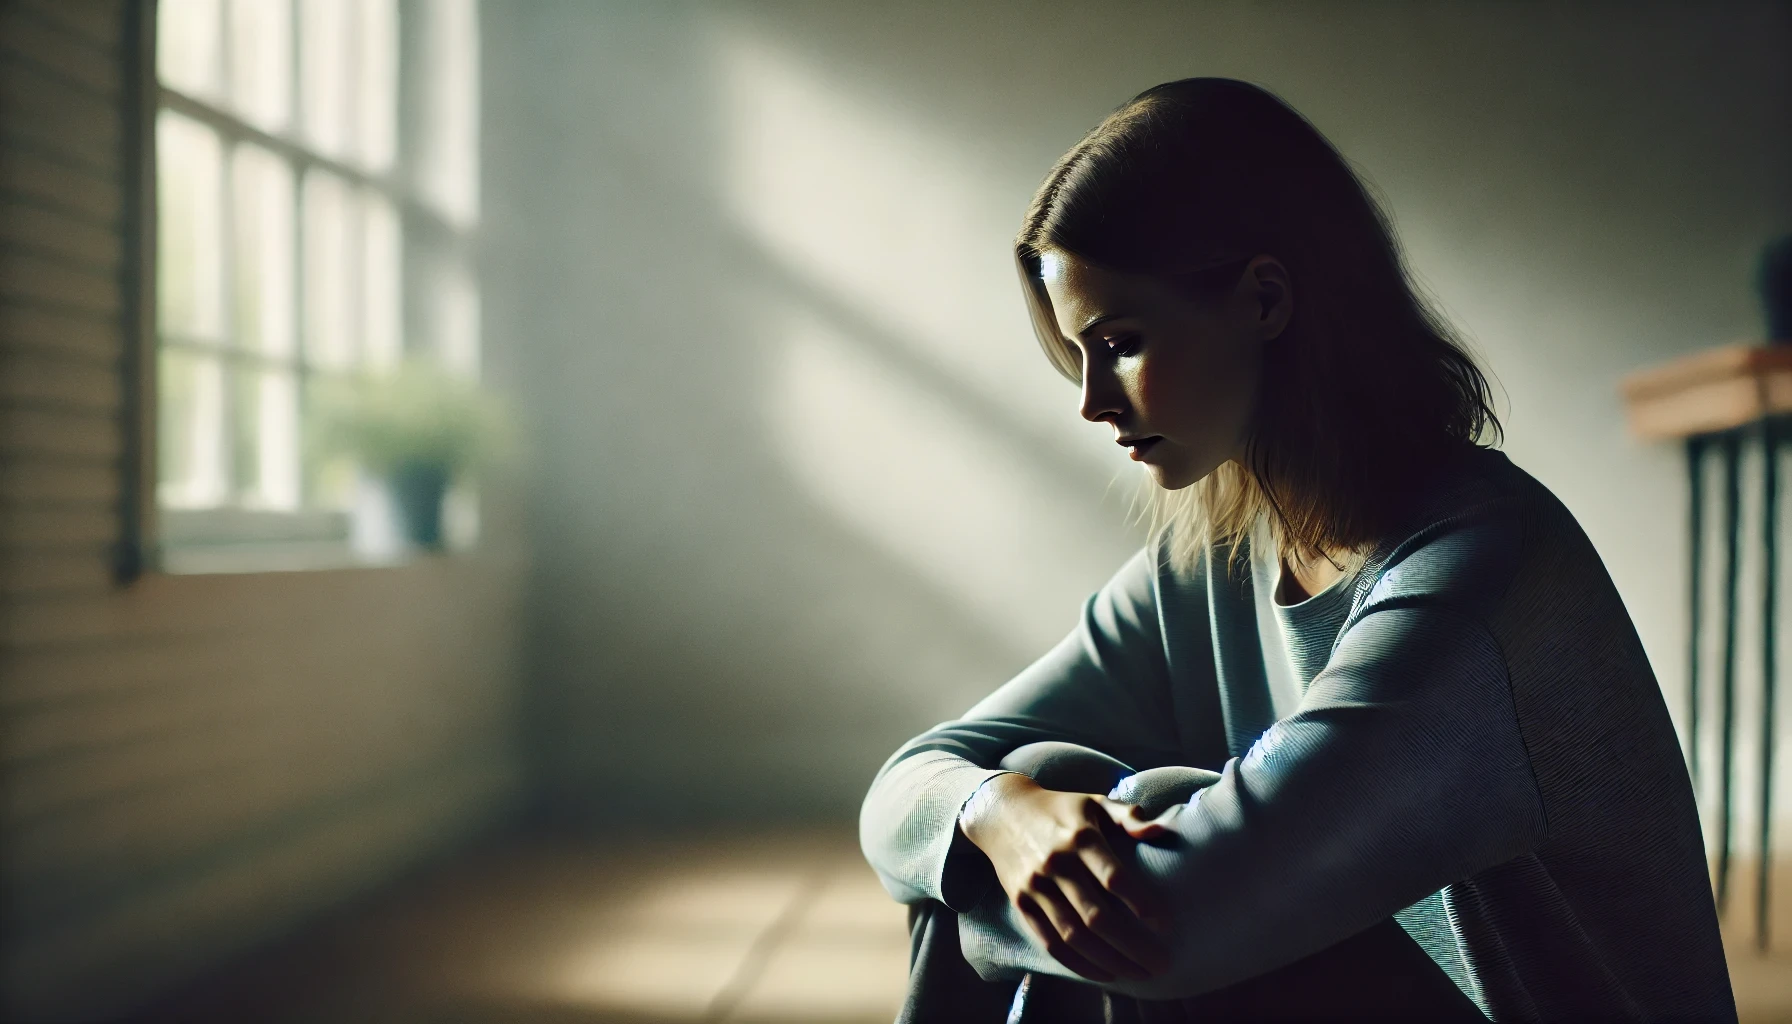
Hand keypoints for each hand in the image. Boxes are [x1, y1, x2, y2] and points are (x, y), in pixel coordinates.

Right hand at [959, 773, 1172, 982]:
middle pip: (1097, 916)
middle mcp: (1057, 864)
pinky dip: (1079, 964)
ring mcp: (1036, 887)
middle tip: (1162, 964)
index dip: (1142, 905)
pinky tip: (1105, 973)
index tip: (1166, 926)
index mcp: (1080, 837)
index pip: (1115, 879)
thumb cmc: (1060, 809)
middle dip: (1133, 946)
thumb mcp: (1095, 802)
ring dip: (1110, 961)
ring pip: (1075, 936)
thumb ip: (1130, 816)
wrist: (1002, 812)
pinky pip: (1051, 942)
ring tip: (1139, 974)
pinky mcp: (1022, 904)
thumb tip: (1160, 831)